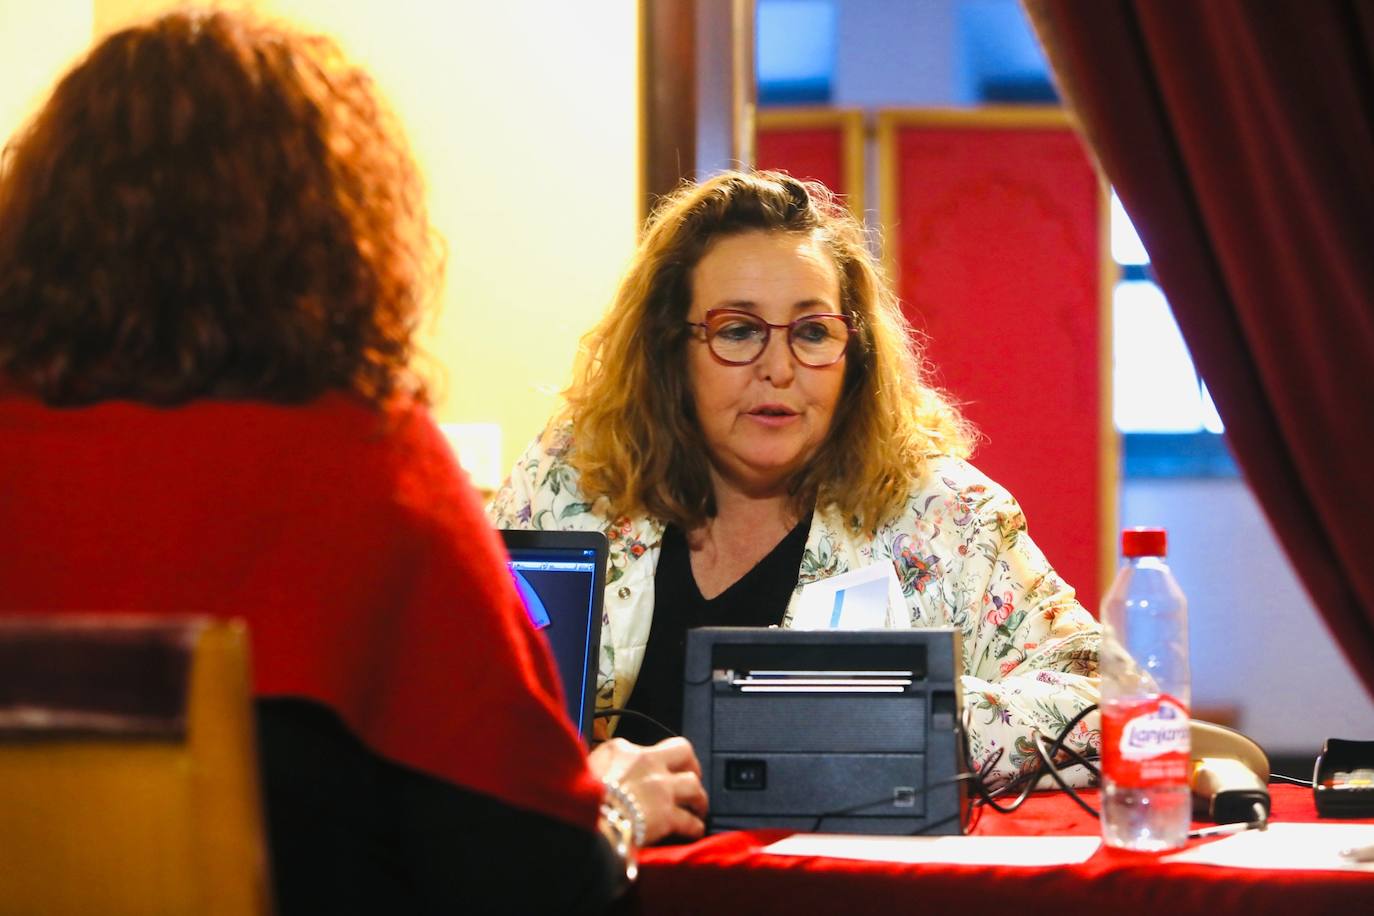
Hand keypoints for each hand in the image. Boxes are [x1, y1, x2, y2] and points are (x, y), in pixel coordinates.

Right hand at [588, 736, 707, 844]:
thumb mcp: (584, 767)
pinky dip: (694, 827)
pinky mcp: (667, 816)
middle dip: (691, 764)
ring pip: (694, 787)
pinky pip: (690, 821)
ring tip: (697, 807)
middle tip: (691, 775)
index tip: (657, 766)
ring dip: (698, 798)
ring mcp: (661, 790)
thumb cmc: (580, 798)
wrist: (586, 820)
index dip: (655, 757)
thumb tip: (602, 767)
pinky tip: (692, 830)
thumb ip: (600, 763)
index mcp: (624, 751)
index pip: (646, 746)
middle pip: (684, 752)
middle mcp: (649, 765)